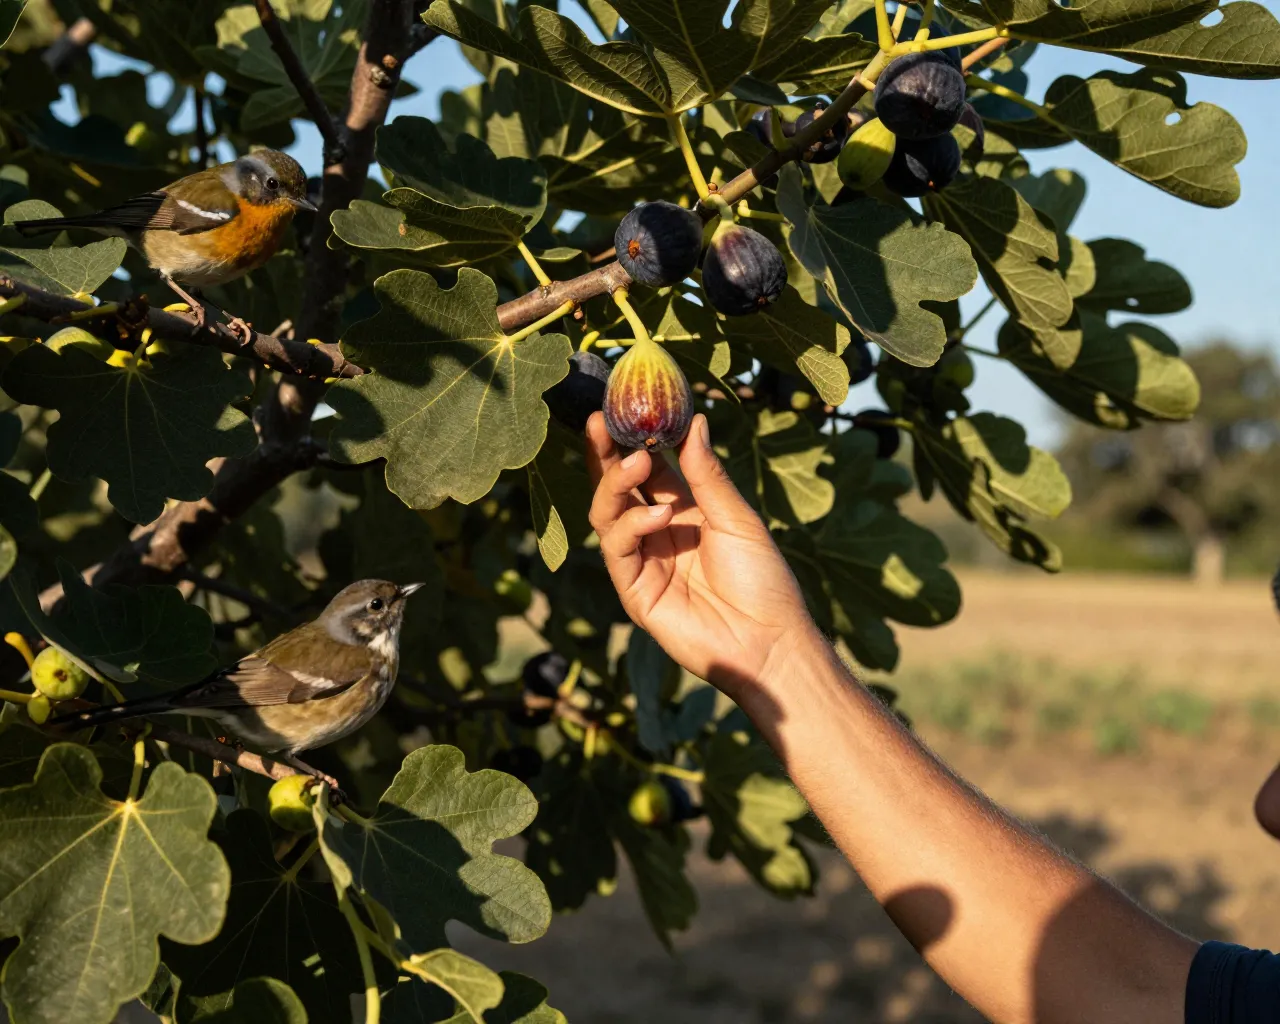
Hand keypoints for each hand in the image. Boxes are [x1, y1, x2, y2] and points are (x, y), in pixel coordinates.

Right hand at [586, 411, 816, 690]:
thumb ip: (707, 474)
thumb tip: (695, 422)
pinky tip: (661, 517)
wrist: (770, 642)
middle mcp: (656, 532)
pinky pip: (618, 549)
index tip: (620, 406)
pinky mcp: (634, 591)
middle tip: (602, 422)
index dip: (630, 440)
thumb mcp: (737, 518)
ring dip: (617, 485)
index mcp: (683, 511)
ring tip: (639, 464)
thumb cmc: (763, 580)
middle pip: (617, 488)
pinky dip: (633, 526)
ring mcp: (642, 562)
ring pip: (607, 514)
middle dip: (605, 455)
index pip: (646, 469)